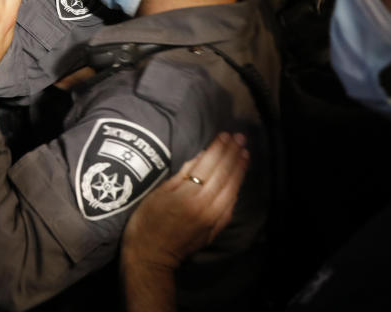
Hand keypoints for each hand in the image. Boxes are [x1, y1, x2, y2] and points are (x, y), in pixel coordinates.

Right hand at [122, 132, 248, 269]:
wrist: (151, 256)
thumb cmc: (145, 222)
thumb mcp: (157, 194)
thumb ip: (180, 176)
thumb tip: (199, 158)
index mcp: (188, 194)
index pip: (209, 165)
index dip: (219, 149)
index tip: (225, 135)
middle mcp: (206, 205)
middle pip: (224, 174)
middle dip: (233, 154)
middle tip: (240, 138)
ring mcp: (214, 218)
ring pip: (232, 189)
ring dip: (239, 169)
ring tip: (245, 154)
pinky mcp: (216, 228)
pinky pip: (231, 204)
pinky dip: (236, 188)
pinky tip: (238, 179)